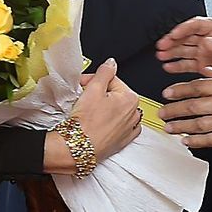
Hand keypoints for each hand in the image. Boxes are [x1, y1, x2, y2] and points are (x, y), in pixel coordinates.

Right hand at [45, 58, 140, 172]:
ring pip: (115, 110)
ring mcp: (129, 129)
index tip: (83, 84)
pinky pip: (117, 126)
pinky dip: (109, 122)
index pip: (111, 80)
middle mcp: (134, 114)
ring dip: (103, 107)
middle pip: (114, 95)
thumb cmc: (86, 123)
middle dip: (98, 93)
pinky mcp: (122, 141)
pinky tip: (97, 123)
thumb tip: (111, 63)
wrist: (77, 148)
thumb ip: (105, 72)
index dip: (93, 80)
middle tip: (83, 97)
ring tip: (88, 111)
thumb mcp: (94, 89)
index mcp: (131, 98)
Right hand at [156, 17, 211, 78]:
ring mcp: (208, 53)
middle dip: (173, 40)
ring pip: (186, 49)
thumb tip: (207, 42)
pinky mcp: (207, 65)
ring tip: (161, 56)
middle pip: (188, 36)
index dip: (184, 28)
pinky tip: (169, 66)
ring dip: (172, 52)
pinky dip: (178, 65)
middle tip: (162, 46)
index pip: (199, 24)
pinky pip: (189, 64)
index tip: (174, 34)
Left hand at [157, 66, 211, 147]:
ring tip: (168, 127)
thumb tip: (205, 70)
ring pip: (197, 124)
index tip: (167, 93)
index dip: (179, 91)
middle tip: (162, 111)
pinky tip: (186, 141)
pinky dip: (195, 141)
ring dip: (179, 126)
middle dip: (173, 109)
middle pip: (192, 106)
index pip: (196, 87)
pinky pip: (209, 140)